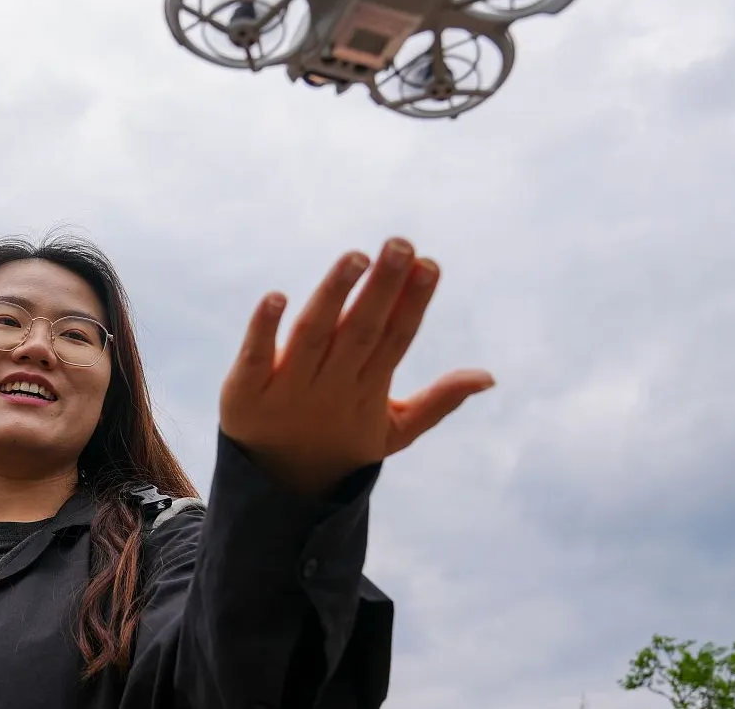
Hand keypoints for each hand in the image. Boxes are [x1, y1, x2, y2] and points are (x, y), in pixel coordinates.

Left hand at [219, 238, 493, 495]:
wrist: (275, 490)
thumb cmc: (340, 447)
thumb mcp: (394, 430)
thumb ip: (439, 401)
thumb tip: (489, 376)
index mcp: (368, 390)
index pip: (395, 340)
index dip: (412, 303)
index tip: (429, 263)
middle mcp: (330, 386)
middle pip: (360, 331)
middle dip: (381, 288)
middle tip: (400, 245)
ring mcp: (287, 389)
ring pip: (314, 336)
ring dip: (334, 295)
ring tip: (355, 257)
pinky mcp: (244, 391)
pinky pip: (256, 356)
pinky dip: (264, 329)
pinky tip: (276, 296)